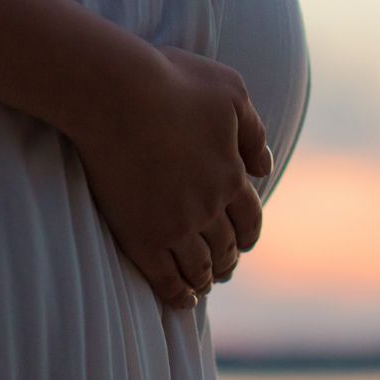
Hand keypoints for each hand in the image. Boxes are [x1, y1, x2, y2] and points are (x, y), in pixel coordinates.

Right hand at [66, 44, 273, 309]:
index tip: (244, 243)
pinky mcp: (140, 235)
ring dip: (205, 279)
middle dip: (227, 260)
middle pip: (226, 247)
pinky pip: (165, 277)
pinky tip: (181, 299)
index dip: (248, 234)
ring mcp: (174, 224)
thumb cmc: (170, 80)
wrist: (114, 93)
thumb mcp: (229, 91)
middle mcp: (209, 206)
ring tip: (202, 286)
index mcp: (231, 174)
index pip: (249, 218)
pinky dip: (177, 294)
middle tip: (223, 268)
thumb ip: (252, 131)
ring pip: (199, 266)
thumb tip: (265, 166)